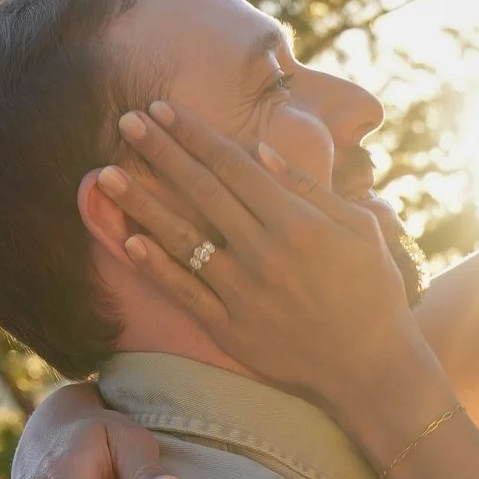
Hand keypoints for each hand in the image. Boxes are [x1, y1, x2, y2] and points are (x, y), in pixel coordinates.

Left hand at [102, 100, 431, 439]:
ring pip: (182, 237)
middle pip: (201, 190)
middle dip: (161, 151)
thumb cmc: (373, 294)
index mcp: (296, 222)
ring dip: (141, 203)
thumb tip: (262, 151)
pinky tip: (127, 240)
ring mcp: (243, 291)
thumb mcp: (360, 230)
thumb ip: (309, 188)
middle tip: (125, 121)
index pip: (233, 166)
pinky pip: (184, 291)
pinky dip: (155, 266)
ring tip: (105, 175)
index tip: (162, 109)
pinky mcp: (230, 328)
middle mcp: (264, 251)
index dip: (194, 134)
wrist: (372, 370)